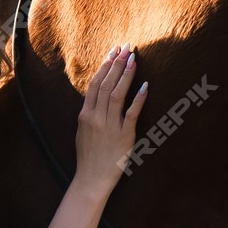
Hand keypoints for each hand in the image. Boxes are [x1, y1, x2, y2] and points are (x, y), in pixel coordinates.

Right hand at [74, 43, 145, 191]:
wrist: (91, 179)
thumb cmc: (88, 156)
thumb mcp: (82, 131)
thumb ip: (89, 113)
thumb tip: (96, 95)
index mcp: (85, 115)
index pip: (95, 84)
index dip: (105, 65)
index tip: (113, 51)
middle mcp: (96, 117)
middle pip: (106, 84)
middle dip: (116, 64)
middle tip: (125, 48)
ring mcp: (109, 126)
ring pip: (117, 94)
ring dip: (125, 75)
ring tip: (133, 58)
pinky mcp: (123, 136)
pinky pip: (131, 114)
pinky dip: (138, 99)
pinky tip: (145, 85)